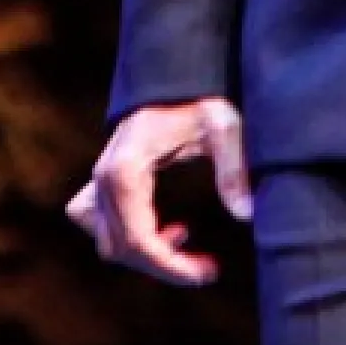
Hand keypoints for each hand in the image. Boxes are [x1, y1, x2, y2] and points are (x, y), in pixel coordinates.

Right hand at [66, 97, 250, 286]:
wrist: (176, 72)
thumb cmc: (199, 95)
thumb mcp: (223, 127)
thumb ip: (234, 170)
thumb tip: (246, 214)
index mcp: (126, 169)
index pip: (139, 240)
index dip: (172, 266)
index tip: (207, 272)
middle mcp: (104, 178)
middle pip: (121, 248)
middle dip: (164, 265)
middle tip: (206, 267)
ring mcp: (98, 178)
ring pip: (108, 242)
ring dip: (144, 252)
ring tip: (184, 239)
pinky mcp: (103, 179)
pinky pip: (100, 224)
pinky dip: (126, 236)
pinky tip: (162, 228)